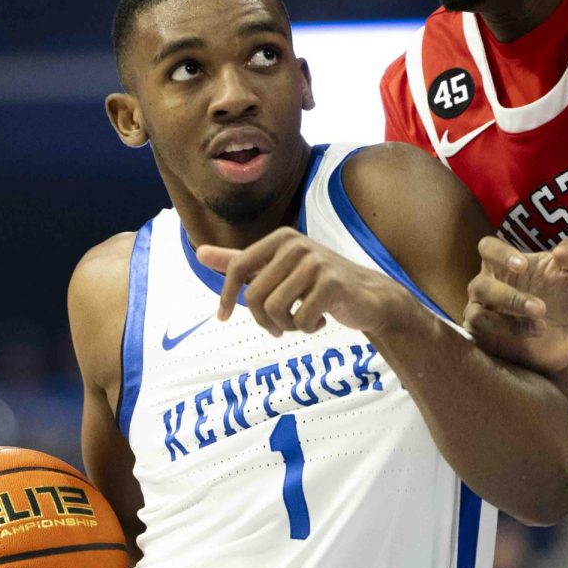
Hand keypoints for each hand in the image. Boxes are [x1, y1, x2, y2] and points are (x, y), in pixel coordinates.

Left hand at [197, 228, 405, 337]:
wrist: (368, 297)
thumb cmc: (317, 285)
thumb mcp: (276, 271)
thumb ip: (239, 262)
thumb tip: (199, 253)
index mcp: (280, 239)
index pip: (238, 268)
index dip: (226, 296)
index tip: (223, 318)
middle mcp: (296, 245)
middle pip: (256, 296)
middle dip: (264, 321)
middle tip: (280, 327)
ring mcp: (316, 262)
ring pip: (276, 310)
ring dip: (287, 326)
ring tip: (302, 321)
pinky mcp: (332, 284)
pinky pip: (301, 319)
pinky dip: (308, 328)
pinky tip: (321, 321)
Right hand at [465, 234, 567, 373]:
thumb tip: (561, 252)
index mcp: (505, 264)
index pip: (487, 247)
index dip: (499, 254)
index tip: (523, 266)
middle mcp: (488, 287)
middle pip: (479, 285)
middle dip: (510, 297)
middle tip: (542, 308)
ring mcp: (482, 314)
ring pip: (475, 314)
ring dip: (506, 322)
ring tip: (541, 326)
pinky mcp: (483, 340)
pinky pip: (478, 338)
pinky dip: (503, 336)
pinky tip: (531, 336)